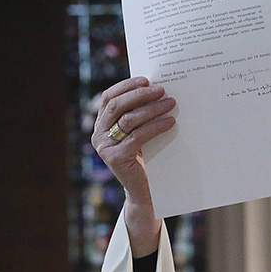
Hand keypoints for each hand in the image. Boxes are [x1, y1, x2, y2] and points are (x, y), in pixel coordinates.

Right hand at [90, 76, 176, 255]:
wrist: (147, 192)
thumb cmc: (147, 159)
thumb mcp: (140, 134)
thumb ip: (140, 116)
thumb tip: (158, 90)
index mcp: (102, 125)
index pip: (110, 98)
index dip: (126, 86)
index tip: (146, 79)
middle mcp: (99, 135)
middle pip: (118, 106)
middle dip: (141, 95)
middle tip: (162, 90)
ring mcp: (105, 147)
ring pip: (129, 120)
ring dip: (152, 109)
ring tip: (171, 103)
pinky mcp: (116, 158)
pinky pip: (138, 136)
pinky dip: (156, 127)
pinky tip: (171, 122)